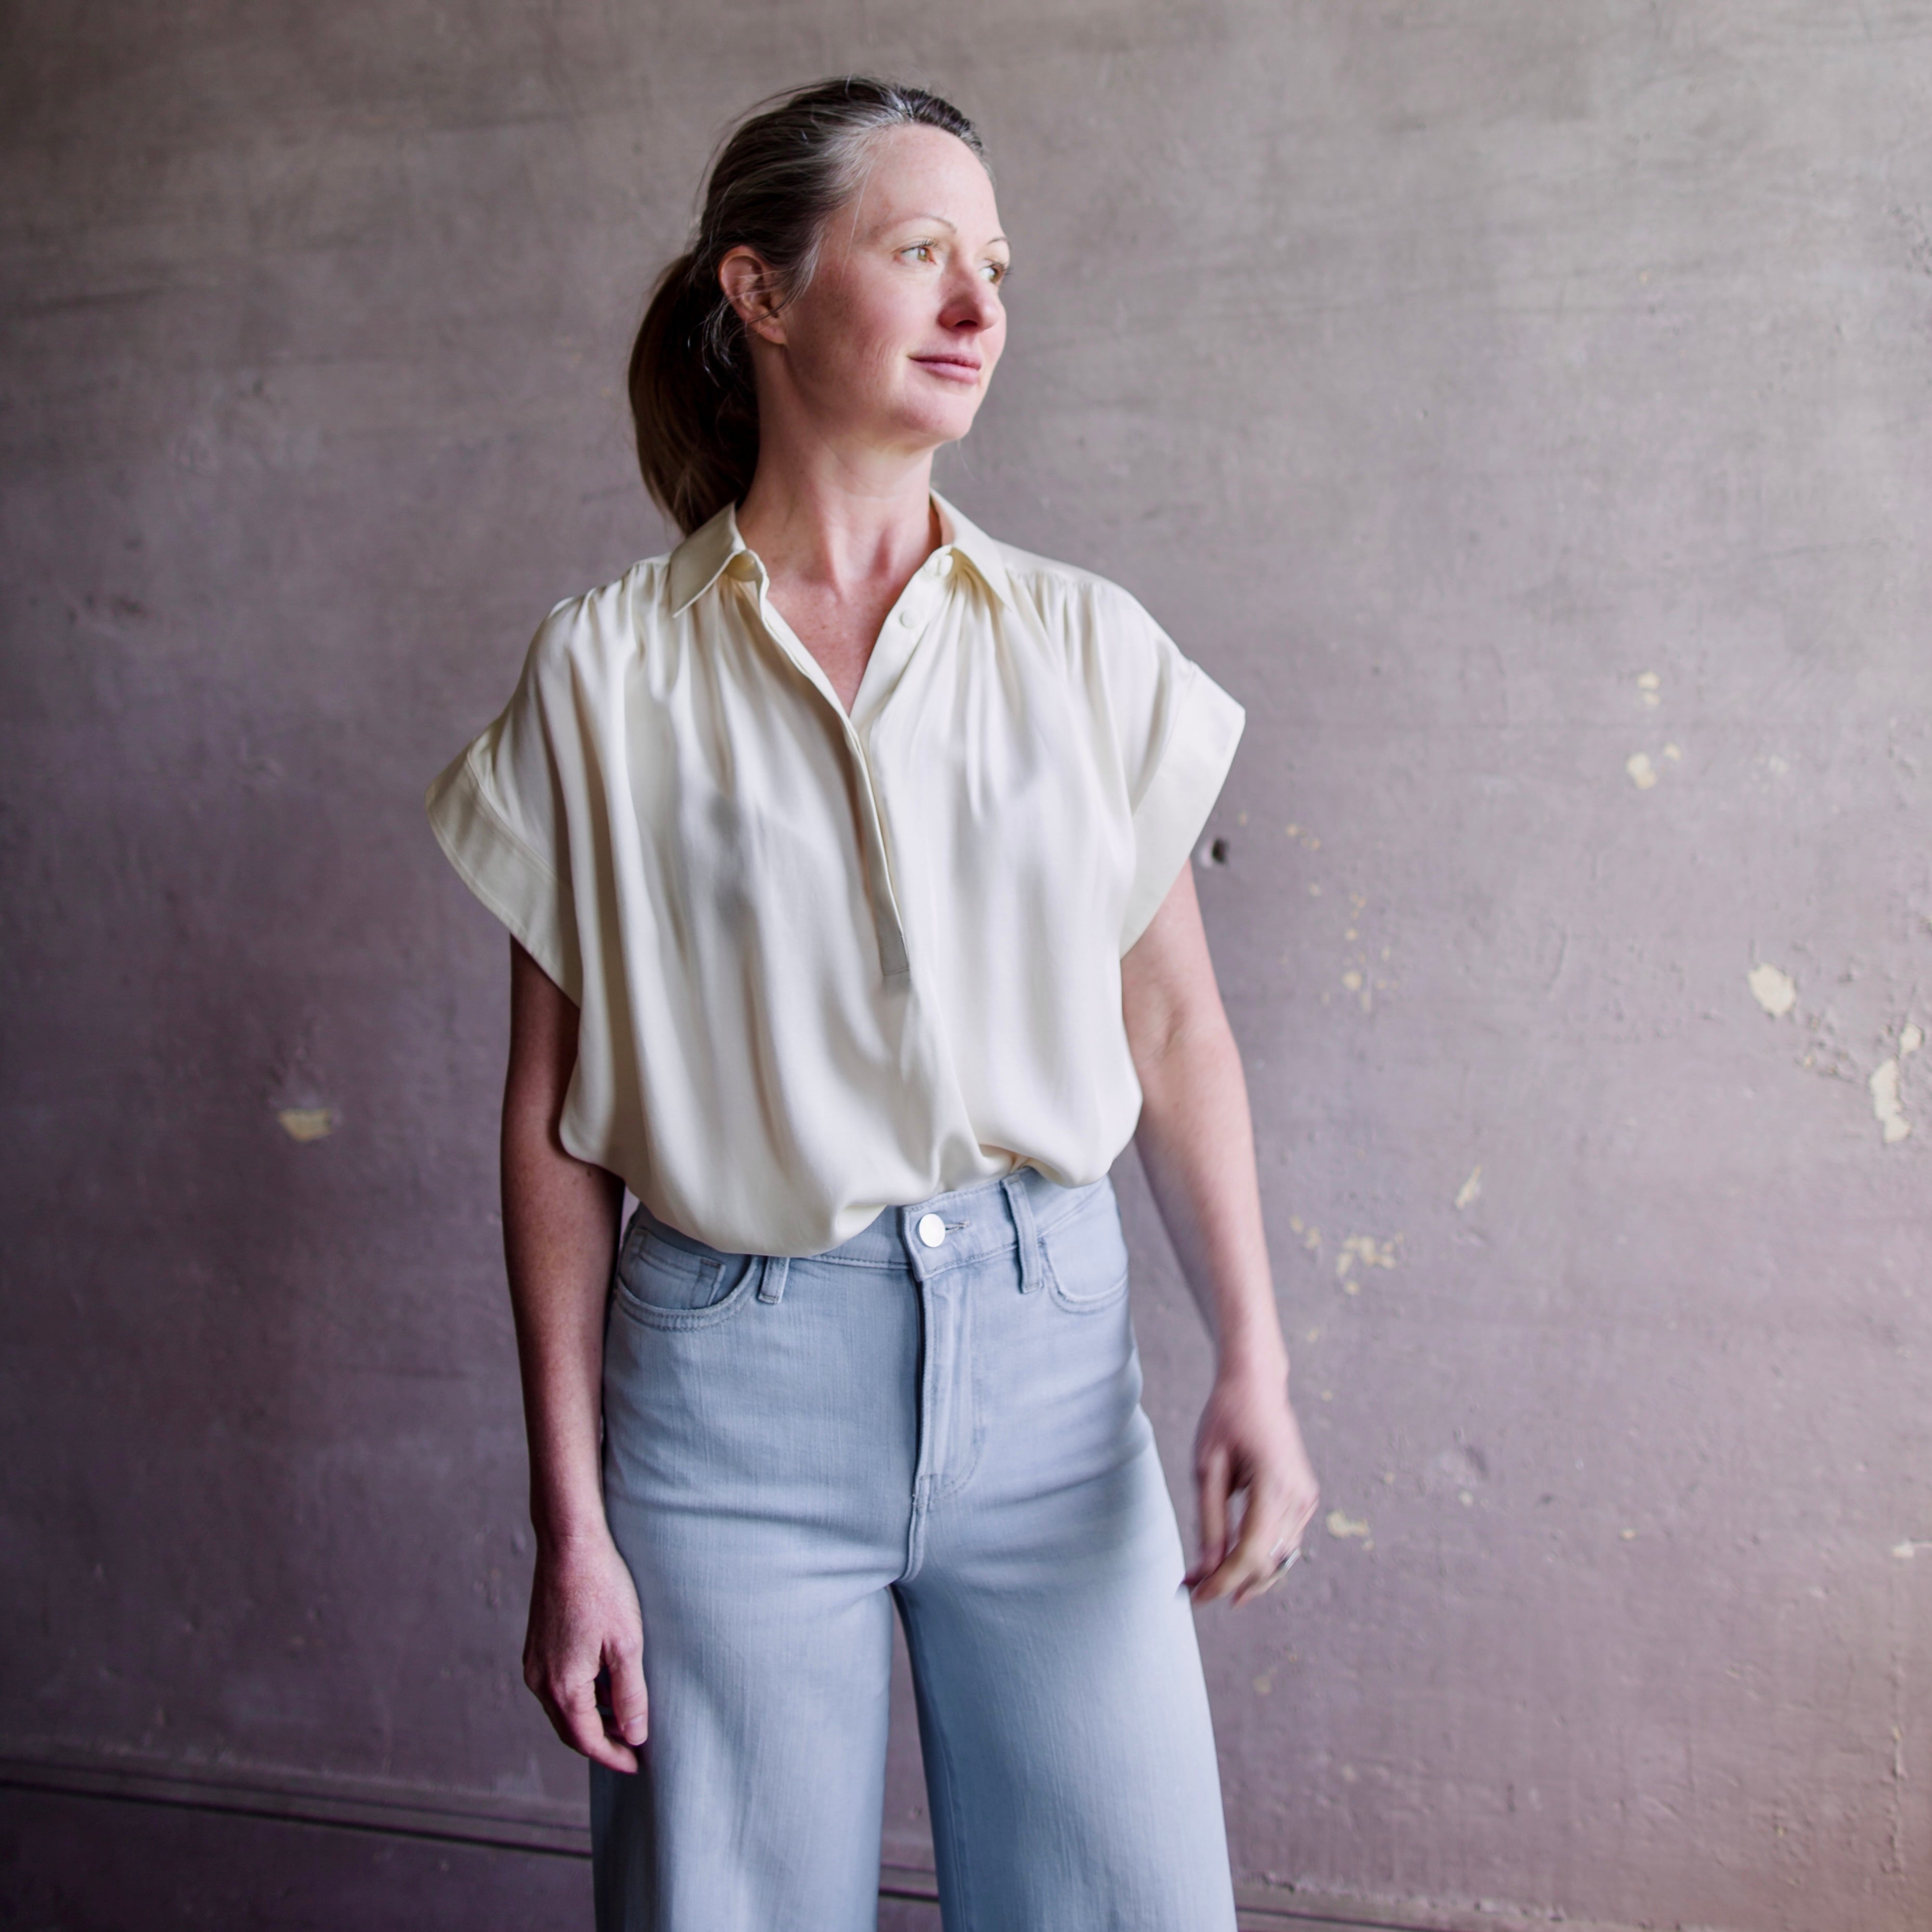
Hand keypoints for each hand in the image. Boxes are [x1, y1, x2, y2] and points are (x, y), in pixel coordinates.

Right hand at [523, 1530, 648, 1771]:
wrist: (570, 1545)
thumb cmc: (603, 1590)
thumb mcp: (627, 1645)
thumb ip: (631, 1695)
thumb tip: (636, 1736)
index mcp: (562, 1687)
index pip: (588, 1740)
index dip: (614, 1756)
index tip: (638, 1765)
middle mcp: (540, 1681)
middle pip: (571, 1729)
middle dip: (601, 1742)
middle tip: (632, 1748)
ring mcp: (535, 1662)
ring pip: (563, 1707)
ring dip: (591, 1717)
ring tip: (624, 1716)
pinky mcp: (536, 1645)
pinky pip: (558, 1685)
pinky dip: (581, 1695)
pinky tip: (604, 1682)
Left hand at [1184, 1364, 1319, 1607]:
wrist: (1257, 1385)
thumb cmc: (1226, 1418)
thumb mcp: (1207, 1468)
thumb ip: (1210, 1522)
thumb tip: (1207, 1570)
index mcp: (1275, 1486)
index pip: (1251, 1554)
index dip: (1222, 1581)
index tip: (1195, 1596)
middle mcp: (1299, 1497)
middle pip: (1268, 1564)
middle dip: (1231, 1583)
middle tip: (1194, 1589)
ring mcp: (1306, 1499)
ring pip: (1279, 1559)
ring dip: (1246, 1575)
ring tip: (1206, 1579)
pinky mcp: (1305, 1498)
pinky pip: (1285, 1542)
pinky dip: (1260, 1556)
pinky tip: (1231, 1558)